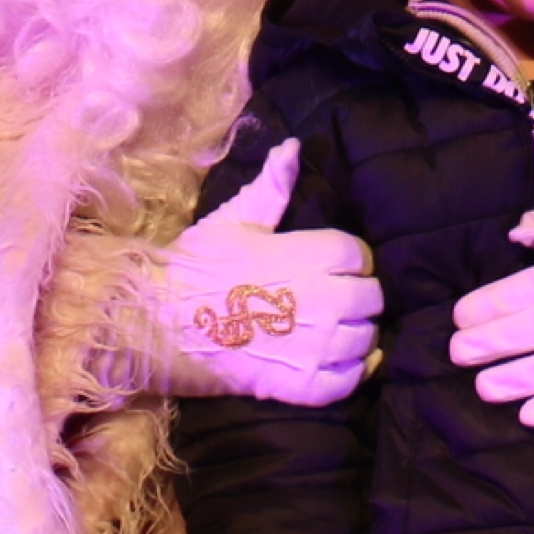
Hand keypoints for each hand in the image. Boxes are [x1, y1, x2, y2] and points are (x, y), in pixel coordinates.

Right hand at [150, 142, 378, 404]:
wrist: (161, 322)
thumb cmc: (197, 266)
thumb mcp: (235, 219)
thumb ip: (273, 186)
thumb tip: (294, 148)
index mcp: (316, 255)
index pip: (360, 255)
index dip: (348, 260)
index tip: (331, 266)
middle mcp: (329, 300)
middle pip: (372, 298)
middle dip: (357, 296)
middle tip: (332, 299)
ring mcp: (319, 346)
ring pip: (366, 340)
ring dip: (354, 334)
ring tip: (332, 331)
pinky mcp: (305, 385)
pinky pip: (349, 382)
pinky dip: (351, 373)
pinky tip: (340, 364)